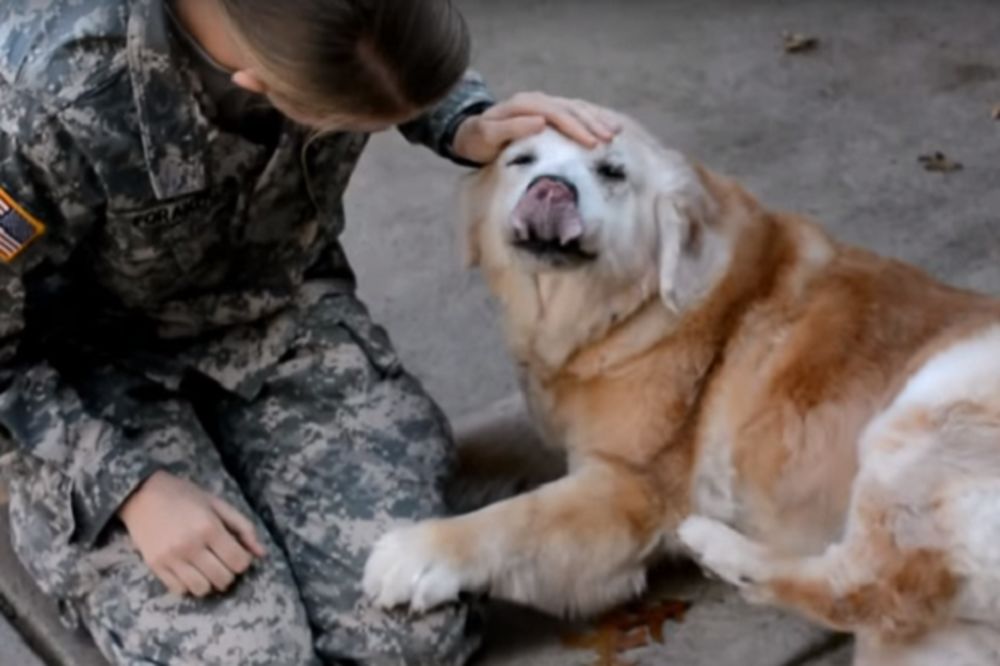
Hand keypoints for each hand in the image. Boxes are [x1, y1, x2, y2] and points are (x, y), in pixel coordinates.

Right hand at [118, 471, 265, 596]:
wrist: (142, 493)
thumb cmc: (184, 495)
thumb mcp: (218, 504)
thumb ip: (243, 527)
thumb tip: (261, 553)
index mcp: (209, 527)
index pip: (238, 562)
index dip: (244, 561)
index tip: (238, 554)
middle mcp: (190, 546)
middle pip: (223, 579)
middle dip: (229, 573)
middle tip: (223, 561)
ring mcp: (170, 558)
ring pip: (202, 589)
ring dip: (210, 582)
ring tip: (207, 568)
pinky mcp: (155, 566)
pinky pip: (179, 590)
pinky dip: (189, 585)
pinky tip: (190, 570)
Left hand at [452, 92, 622, 164]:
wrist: (471, 134)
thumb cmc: (478, 140)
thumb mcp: (487, 135)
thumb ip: (511, 128)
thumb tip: (541, 122)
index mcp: (524, 104)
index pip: (556, 113)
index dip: (576, 127)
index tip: (592, 143)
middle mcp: (537, 100)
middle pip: (571, 108)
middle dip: (593, 123)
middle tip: (610, 139)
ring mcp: (545, 105)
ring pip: (577, 108)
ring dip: (597, 119)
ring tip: (616, 132)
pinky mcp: (549, 113)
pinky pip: (575, 112)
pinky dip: (592, 118)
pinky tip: (608, 125)